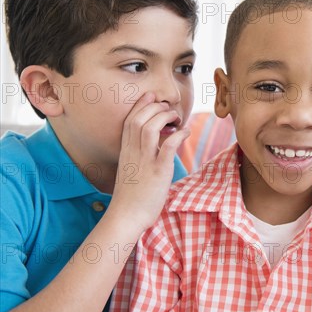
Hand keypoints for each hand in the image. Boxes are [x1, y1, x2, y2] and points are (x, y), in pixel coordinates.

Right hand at [108, 92, 189, 232]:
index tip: (151, 96)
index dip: (140, 105)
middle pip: (139, 119)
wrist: (127, 216)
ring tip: (176, 118)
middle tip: (167, 107)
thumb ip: (138, 155)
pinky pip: (168, 146)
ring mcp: (145, 161)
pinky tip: (186, 131)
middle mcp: (133, 153)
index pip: (129, 121)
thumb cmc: (131, 195)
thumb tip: (154, 146)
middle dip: (154, 107)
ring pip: (150, 127)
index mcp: (125, 151)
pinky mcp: (158, 171)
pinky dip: (178, 135)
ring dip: (165, 117)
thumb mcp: (131, 169)